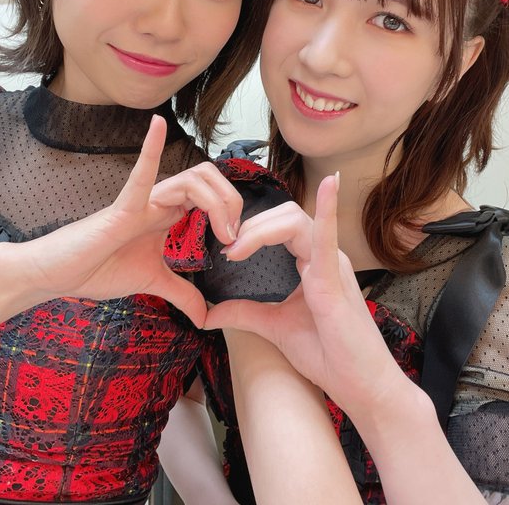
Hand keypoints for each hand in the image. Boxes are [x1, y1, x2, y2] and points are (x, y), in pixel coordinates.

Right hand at [4, 116, 242, 326]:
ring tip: (223, 231)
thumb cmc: (101, 268)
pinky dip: (149, 149)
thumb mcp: (154, 282)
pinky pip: (139, 176)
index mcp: (169, 213)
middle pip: (207, 179)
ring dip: (217, 201)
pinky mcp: (123, 209)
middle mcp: (160, 200)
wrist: (63, 275)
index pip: (210, 193)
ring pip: (190, 180)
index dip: (231, 210)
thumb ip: (182, 294)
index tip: (235, 242)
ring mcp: (143, 201)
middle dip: (231, 201)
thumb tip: (205, 316)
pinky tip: (155, 125)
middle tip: (233, 235)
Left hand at [205, 175, 405, 418]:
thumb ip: (245, 314)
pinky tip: (329, 184)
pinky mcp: (334, 280)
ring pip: (295, 221)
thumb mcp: (276, 327)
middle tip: (228, 252)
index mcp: (313, 261)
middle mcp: (325, 255)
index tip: (228, 252)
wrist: (361, 387)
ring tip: (237, 250)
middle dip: (251, 227)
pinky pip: (327, 237)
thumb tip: (209, 313)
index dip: (252, 231)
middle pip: (285, 216)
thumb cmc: (329, 356)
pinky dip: (328, 209)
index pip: (280, 226)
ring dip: (261, 229)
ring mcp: (332, 264)